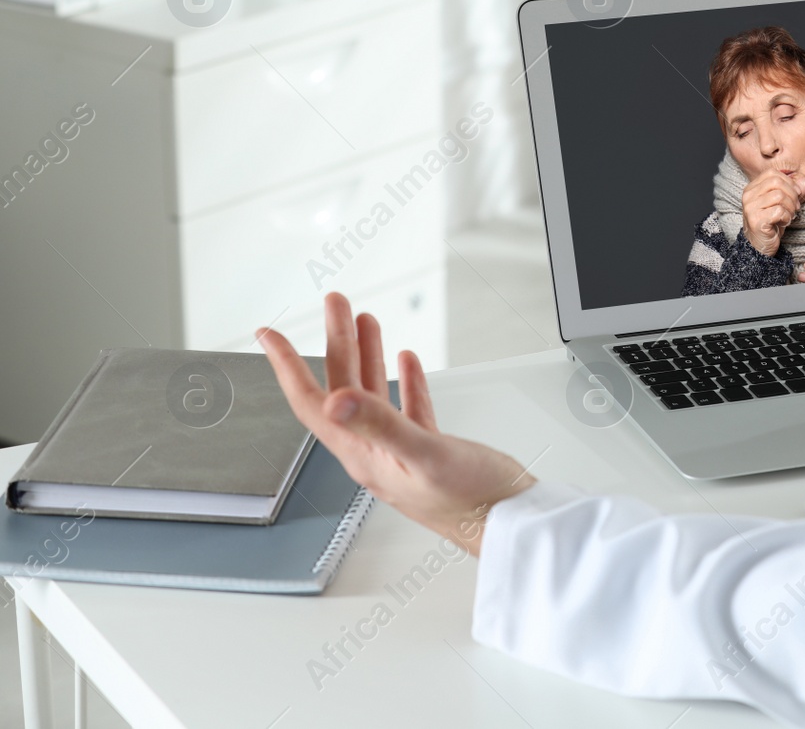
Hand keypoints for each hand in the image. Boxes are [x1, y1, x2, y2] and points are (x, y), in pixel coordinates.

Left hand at [257, 293, 535, 556]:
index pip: (313, 403)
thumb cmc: (472, 502)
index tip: (269, 334)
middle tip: (335, 303)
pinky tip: (407, 362)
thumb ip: (382, 426)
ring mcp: (402, 451)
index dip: (286, 366)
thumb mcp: (425, 456)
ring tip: (364, 319)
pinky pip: (408, 408)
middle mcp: (375, 452)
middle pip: (343, 387)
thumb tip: (337, 401)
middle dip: (337, 341)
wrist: (510, 526)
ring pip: (374, 393)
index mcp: (364, 455)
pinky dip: (404, 380)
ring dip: (367, 354)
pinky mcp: (430, 451)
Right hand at [742, 168, 804, 256]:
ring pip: (779, 196)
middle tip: (794, 207)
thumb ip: (794, 190)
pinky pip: (779, 211)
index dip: (788, 182)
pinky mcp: (756, 220)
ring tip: (788, 216)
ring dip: (790, 207)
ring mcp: (750, 207)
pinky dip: (786, 217)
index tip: (794, 195)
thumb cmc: (771, 223)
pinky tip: (784, 222)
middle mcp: (748, 195)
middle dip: (792, 194)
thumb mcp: (783, 204)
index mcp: (752, 188)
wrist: (760, 247)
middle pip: (777, 182)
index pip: (773, 173)